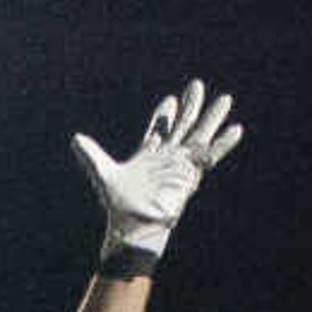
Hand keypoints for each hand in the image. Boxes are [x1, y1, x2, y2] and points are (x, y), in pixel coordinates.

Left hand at [72, 79, 242, 258]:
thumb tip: (75, 139)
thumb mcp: (103, 174)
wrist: (133, 226)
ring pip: (200, 135)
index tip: (171, 100)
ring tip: (225, 99)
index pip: (159, 130)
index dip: (164, 115)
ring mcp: (181, 165)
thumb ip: (91, 156)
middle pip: (182, 126)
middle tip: (196, 85)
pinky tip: (236, 129)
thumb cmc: (119, 207)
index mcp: (149, 155)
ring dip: (211, 117)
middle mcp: (168, 158)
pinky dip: (223, 143)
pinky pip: (211, 155)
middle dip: (190, 106)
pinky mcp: (191, 174)